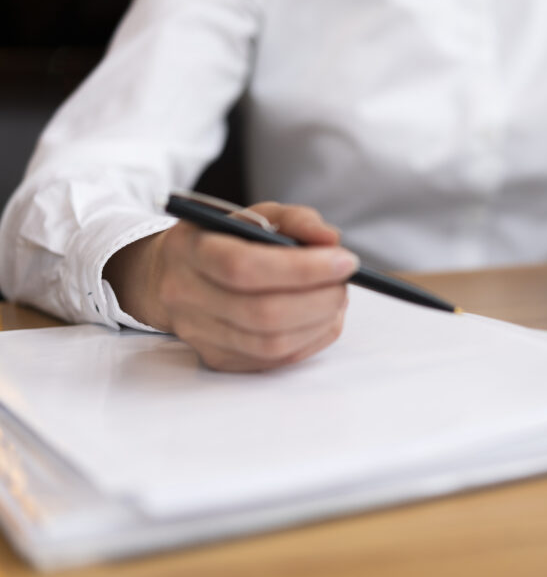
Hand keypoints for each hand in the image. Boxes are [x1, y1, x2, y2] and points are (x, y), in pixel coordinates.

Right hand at [104, 202, 357, 370]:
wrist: (171, 276)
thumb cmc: (223, 240)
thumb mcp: (253, 215)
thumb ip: (295, 220)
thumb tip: (330, 240)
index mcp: (190, 250)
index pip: (245, 267)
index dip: (302, 268)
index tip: (344, 260)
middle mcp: (186, 296)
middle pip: (262, 313)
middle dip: (319, 299)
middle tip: (345, 282)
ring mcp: (199, 335)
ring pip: (271, 345)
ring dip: (319, 323)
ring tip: (336, 299)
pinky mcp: (218, 360)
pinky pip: (274, 360)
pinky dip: (310, 340)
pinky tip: (321, 319)